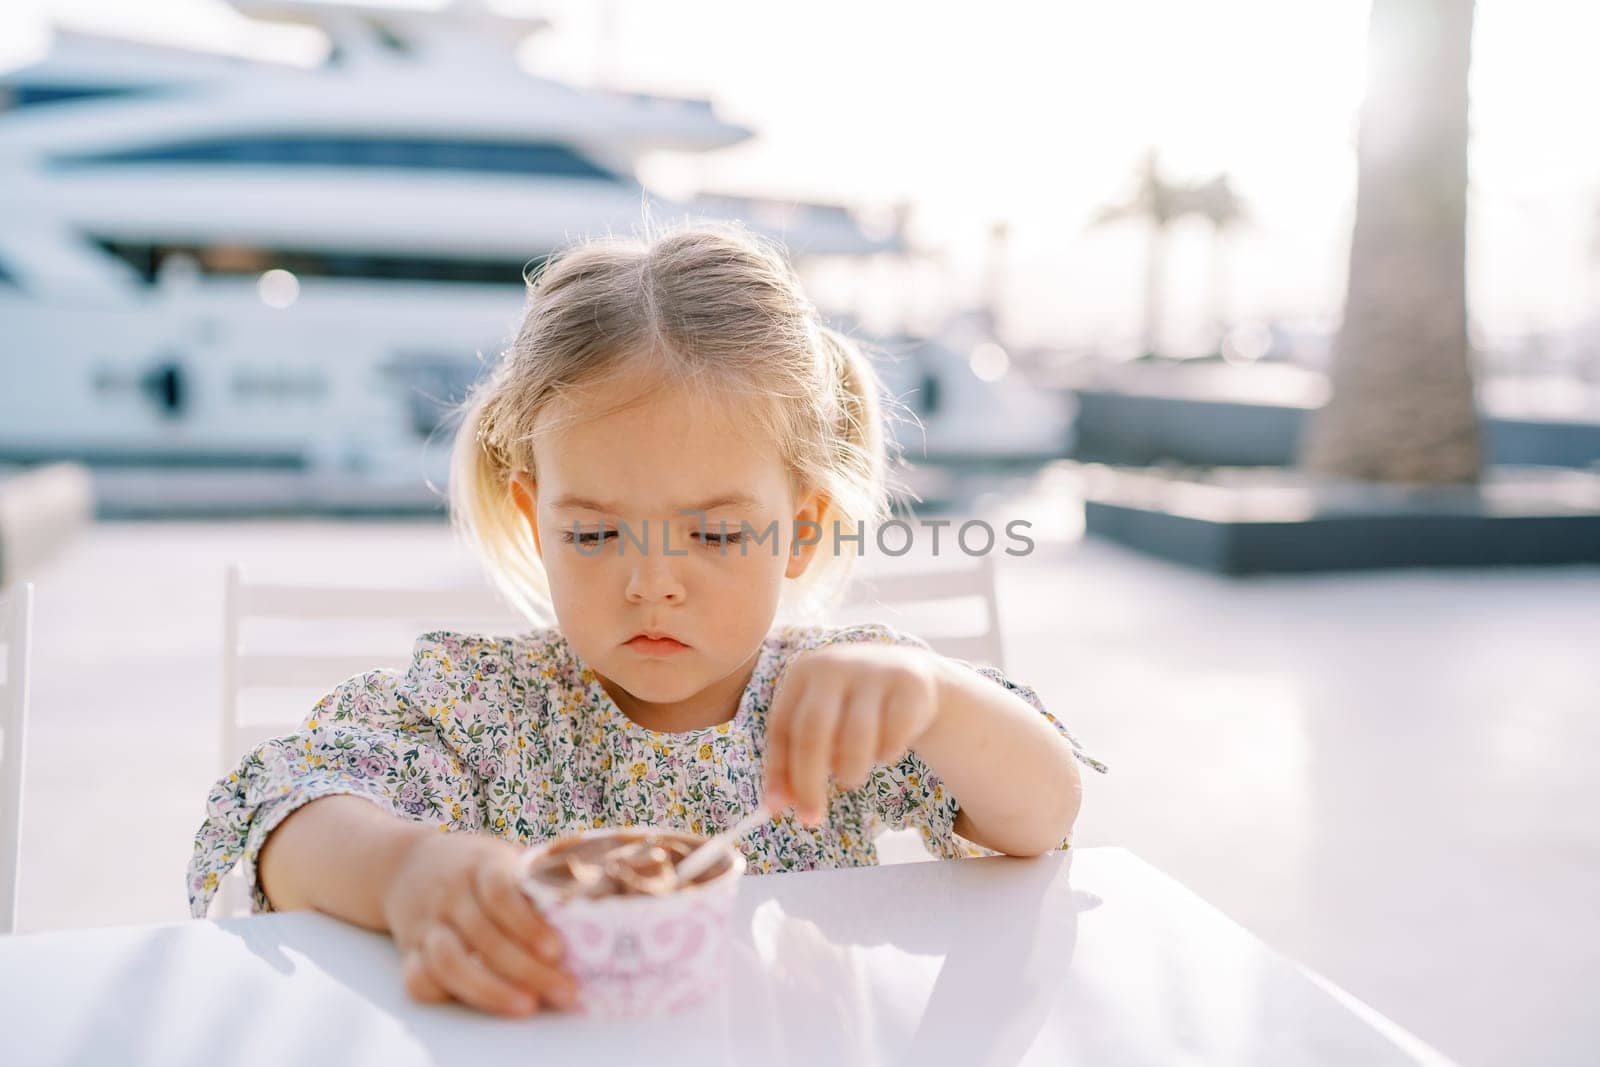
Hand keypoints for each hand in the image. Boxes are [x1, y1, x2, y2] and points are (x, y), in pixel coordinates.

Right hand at [382, 831, 579, 1016]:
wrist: (407, 864)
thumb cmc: (475, 865)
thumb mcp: (503, 857)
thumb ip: (539, 876)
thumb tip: (599, 897)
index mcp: (480, 866)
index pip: (500, 893)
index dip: (527, 923)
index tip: (557, 950)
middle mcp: (450, 895)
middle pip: (482, 934)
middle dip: (525, 968)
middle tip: (564, 989)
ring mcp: (427, 924)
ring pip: (448, 962)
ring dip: (489, 989)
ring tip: (527, 1006)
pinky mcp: (409, 951)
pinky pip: (418, 978)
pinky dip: (448, 995)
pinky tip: (482, 1004)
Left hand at [762, 642, 940, 825]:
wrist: (907, 675)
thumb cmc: (849, 708)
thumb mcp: (819, 724)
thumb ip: (794, 760)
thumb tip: (775, 805)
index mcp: (803, 671)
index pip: (783, 726)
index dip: (778, 770)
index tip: (779, 809)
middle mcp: (836, 665)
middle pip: (813, 731)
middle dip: (809, 781)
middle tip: (812, 817)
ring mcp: (875, 672)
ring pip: (855, 737)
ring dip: (850, 772)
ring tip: (850, 778)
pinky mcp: (910, 685)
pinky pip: (893, 737)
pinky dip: (885, 756)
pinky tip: (885, 752)